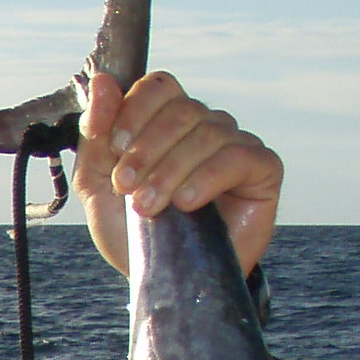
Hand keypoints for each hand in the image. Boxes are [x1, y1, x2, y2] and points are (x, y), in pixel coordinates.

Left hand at [75, 71, 281, 279]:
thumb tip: (101, 80)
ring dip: (171, 170)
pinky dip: (207, 177)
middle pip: (182, 109)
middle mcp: (205, 125)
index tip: (114, 147)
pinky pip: (239, 157)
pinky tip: (187, 203)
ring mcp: (237, 145)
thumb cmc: (132, 231)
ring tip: (150, 207)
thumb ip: (96, 134)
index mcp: (167, 120)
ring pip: (208, 133)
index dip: (135, 110)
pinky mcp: (263, 170)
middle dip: (148, 149)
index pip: (158, 86)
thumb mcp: (98, 183)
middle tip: (127, 187)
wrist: (163, 278)